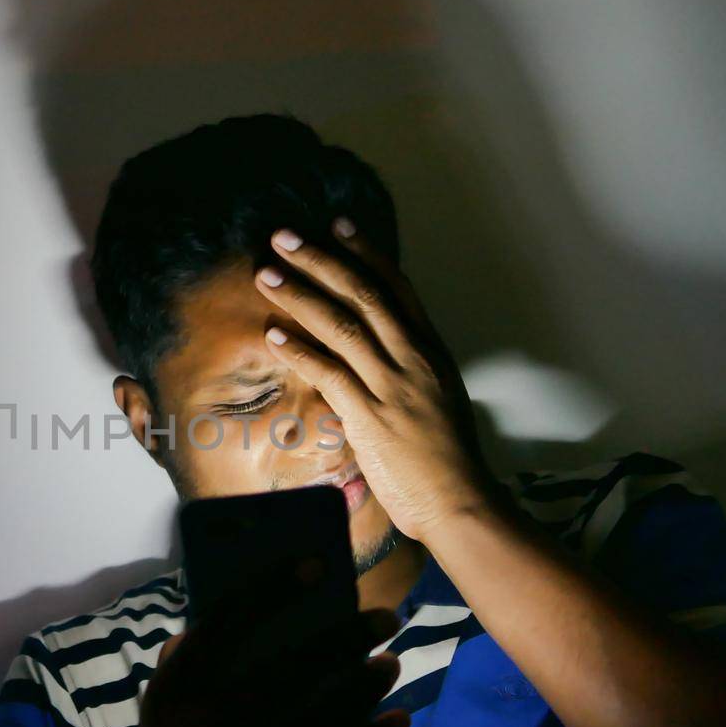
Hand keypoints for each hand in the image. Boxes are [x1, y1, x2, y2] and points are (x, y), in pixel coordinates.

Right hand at [117, 585, 408, 726]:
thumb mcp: (163, 692)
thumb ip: (193, 649)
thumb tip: (246, 606)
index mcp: (186, 680)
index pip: (230, 618)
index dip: (274, 586)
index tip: (317, 564)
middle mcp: (220, 713)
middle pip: (292, 663)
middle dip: (346, 636)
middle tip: (386, 616)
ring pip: (324, 713)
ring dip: (366, 685)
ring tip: (391, 663)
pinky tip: (399, 718)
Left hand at [253, 219, 496, 542]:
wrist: (460, 501)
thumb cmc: (447, 460)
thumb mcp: (438, 400)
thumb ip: (410, 370)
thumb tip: (382, 352)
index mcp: (430, 351)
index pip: (396, 288)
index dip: (365, 253)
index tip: (337, 224)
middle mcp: (413, 359)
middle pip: (363, 294)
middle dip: (320, 260)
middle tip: (284, 236)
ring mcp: (393, 386)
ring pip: (342, 325)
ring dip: (300, 296)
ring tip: (266, 274)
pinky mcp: (371, 416)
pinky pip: (330, 373)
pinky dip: (299, 350)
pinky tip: (273, 334)